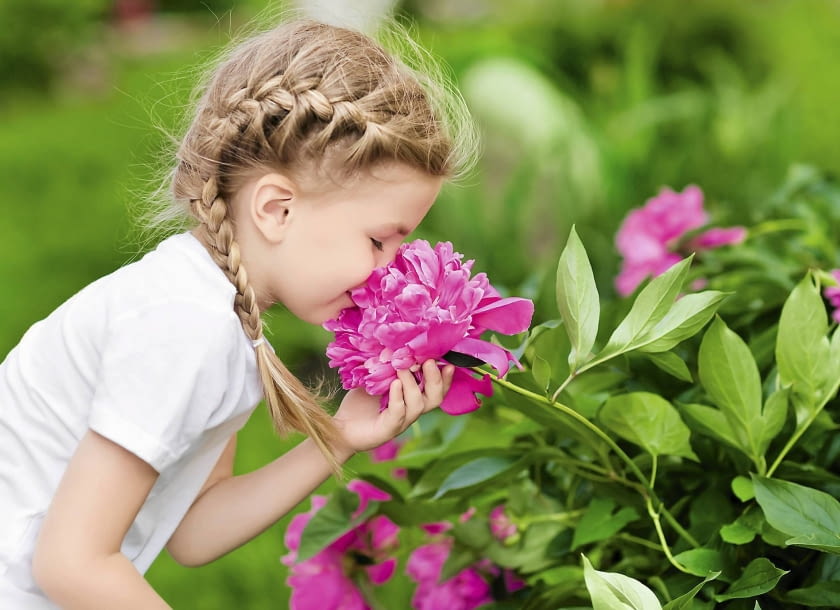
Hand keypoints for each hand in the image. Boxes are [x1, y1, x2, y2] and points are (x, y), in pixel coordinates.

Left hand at [333, 360, 454, 453]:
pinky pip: (398, 414)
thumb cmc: (360, 402)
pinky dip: (398, 398)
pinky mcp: (388, 430)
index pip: (436, 389)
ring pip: (418, 405)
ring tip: (403, 368)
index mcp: (412, 398)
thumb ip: (388, 366)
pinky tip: (394, 384)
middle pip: (435, 398)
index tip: (448, 362)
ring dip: (412, 384)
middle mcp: (411, 411)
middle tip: (429, 362)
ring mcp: (401, 421)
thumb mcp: (375, 379)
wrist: (341, 427)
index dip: (445, 378)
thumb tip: (396, 343)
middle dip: (435, 379)